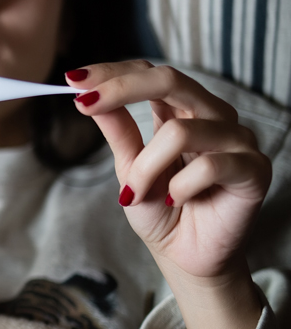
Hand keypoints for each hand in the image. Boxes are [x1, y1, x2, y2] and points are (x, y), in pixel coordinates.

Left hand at [67, 61, 269, 328]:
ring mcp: (237, 141)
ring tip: (138, 192)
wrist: (185, 256)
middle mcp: (214, 117)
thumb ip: (117, 129)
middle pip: (171, 80)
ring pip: (181, 131)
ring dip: (147, 166)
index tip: (73, 79)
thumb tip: (89, 94)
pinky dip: (180, 187)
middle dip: (122, 88)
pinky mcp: (254, 170)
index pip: (151, 73)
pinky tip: (177, 201)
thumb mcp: (128, 166)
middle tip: (85, 104)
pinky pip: (210, 166)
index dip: (113, 72)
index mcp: (183, 110)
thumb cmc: (159, 209)